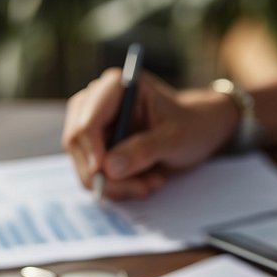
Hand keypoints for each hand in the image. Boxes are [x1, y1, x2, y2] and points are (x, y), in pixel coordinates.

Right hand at [61, 69, 237, 199]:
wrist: (198, 133)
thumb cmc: (190, 127)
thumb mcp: (175, 138)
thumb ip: (144, 150)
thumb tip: (109, 168)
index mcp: (115, 87)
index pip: (88, 119)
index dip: (92, 149)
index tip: (105, 174)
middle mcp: (97, 103)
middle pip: (78, 143)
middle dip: (105, 174)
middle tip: (141, 189)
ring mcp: (94, 127)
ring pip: (84, 164)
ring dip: (116, 185)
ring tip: (151, 184)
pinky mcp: (97, 149)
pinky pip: (95, 176)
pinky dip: (118, 187)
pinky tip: (145, 183)